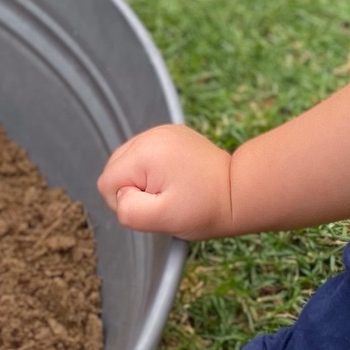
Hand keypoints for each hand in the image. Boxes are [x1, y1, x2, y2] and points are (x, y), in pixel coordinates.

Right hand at [98, 123, 236, 238]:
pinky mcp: (172, 134)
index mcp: (145, 152)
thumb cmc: (205, 208)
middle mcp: (150, 135)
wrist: (241, 192)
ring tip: (171, 189)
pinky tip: (174, 179)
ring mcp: (162, 131)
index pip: (107, 182)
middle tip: (164, 200)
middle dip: (133, 189)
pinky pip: (145, 154)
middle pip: (115, 168)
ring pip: (128, 161)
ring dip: (142, 180)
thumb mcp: (163, 218)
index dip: (126, 202)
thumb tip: (120, 196)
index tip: (155, 207)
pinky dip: (153, 169)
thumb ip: (130, 210)